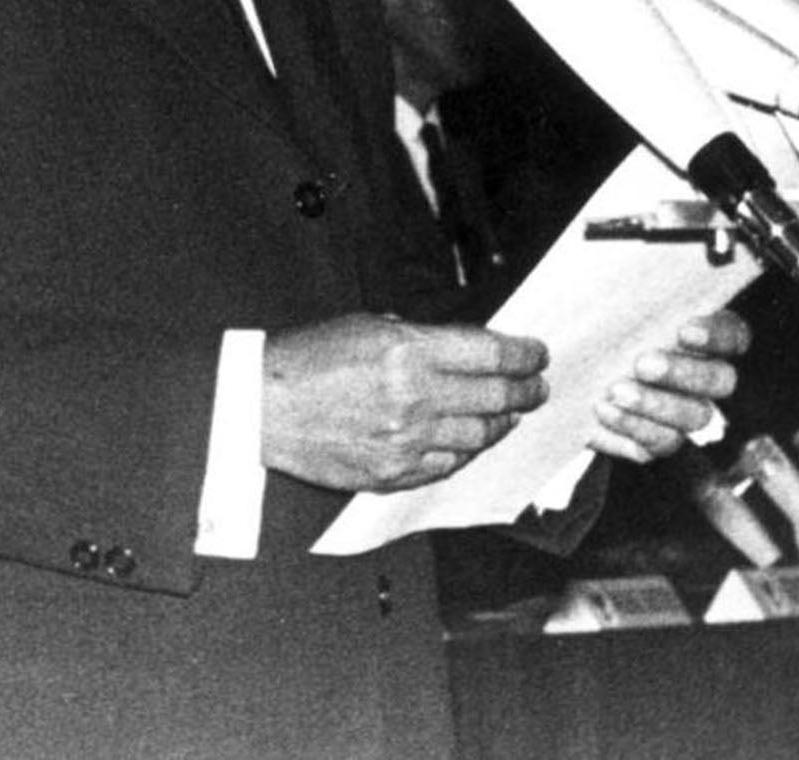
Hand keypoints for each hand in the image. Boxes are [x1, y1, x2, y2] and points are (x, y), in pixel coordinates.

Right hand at [261, 313, 548, 492]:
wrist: (261, 407)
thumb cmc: (307, 360)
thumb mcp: (367, 325)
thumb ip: (419, 337)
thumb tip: (463, 348)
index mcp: (408, 351)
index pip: (491, 355)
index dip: (524, 355)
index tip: (536, 354)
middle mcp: (414, 398)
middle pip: (495, 397)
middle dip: (525, 390)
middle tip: (536, 387)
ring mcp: (406, 442)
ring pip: (478, 436)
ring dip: (501, 423)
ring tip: (509, 414)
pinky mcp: (393, 473)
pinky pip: (447, 465)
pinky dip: (466, 451)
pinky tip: (470, 439)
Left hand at [589, 310, 750, 464]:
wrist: (576, 373)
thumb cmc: (604, 331)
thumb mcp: (617, 308)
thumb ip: (634, 301)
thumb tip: (628, 286)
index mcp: (706, 336)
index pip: (732, 336)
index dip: (716, 336)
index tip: (684, 331)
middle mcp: (706, 377)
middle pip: (720, 380)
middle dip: (682, 373)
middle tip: (642, 364)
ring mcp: (687, 413)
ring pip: (694, 415)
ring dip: (655, 404)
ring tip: (616, 390)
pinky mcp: (661, 440)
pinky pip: (660, 441)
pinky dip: (632, 426)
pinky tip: (605, 410)